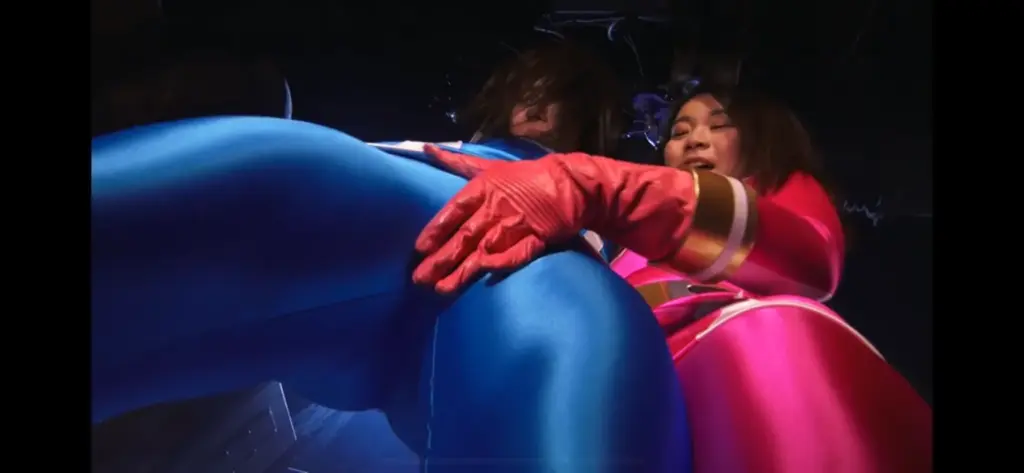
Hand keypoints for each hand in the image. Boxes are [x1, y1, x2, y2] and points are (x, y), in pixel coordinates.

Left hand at [412, 145, 589, 293]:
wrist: (570, 184)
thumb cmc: (526, 176)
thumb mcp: (489, 166)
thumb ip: (457, 162)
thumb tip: (427, 148)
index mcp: (483, 189)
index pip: (453, 211)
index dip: (436, 230)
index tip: (419, 248)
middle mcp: (495, 209)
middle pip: (463, 237)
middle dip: (441, 259)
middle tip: (420, 279)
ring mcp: (515, 226)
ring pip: (483, 251)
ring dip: (462, 271)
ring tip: (442, 290)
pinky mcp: (535, 239)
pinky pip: (516, 254)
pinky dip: (501, 263)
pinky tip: (484, 276)